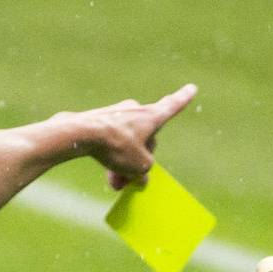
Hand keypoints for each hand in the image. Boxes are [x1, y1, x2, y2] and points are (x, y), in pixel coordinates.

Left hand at [53, 86, 196, 188]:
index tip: (192, 87)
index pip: (172, 107)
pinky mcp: (99, 120)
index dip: (183, 99)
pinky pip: (111, 141)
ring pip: (126, 143)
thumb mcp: (139, 166)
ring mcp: (116, 113)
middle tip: (130, 182)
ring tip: (115, 184)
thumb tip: (139, 176)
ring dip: (124, 165)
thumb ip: (145, 171)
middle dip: (139, 162)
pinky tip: (105, 173)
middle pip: (144, 140)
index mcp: (151, 116)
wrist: (80, 134)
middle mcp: (135, 110)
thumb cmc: (116, 146)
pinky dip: (111, 157)